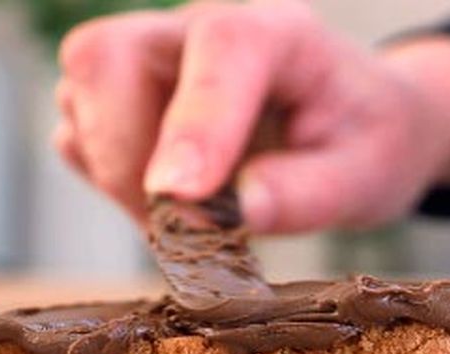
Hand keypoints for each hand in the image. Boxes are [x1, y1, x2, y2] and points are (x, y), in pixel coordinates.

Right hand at [54, 0, 449, 232]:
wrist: (362, 128)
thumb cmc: (368, 143)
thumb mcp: (366, 177)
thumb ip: (306, 193)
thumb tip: (232, 212)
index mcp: (276, 31)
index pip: (219, 49)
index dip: (193, 124)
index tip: (180, 200)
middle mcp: (200, 27)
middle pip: (109, 56)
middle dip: (128, 155)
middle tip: (183, 229)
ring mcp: (154, 56)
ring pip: (83, 93)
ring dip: (117, 175)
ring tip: (190, 223)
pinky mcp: (125, 96)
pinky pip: (81, 132)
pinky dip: (111, 181)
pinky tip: (173, 208)